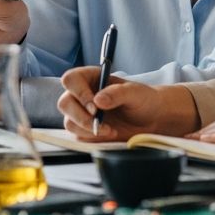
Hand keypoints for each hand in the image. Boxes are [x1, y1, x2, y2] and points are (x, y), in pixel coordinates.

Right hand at [58, 68, 199, 141]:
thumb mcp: (135, 92)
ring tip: (109, 130)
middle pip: (64, 103)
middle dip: (81, 116)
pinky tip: (109, 133)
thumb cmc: (143, 99)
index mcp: (91, 77)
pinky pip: (78, 136)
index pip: (71, 79)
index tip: (94, 106)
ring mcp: (81, 113)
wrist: (150, 119)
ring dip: (87, 129)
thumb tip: (98, 100)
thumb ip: (117, 93)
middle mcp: (82, 94)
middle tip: (99, 122)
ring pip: (69, 122)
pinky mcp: (85, 130)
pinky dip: (91, 137)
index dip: (78, 92)